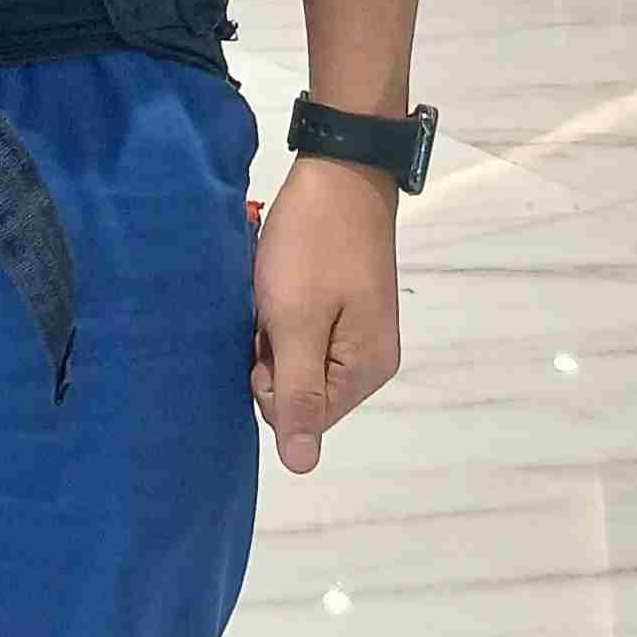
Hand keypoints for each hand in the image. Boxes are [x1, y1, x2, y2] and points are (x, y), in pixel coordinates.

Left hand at [250, 159, 401, 472]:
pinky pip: (298, 333)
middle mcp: (367, 360)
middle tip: (273, 307)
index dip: (271, 382)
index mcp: (365, 370)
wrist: (338, 170)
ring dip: (272, 332)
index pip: (302, 418)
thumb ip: (298, 394)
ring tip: (276, 291)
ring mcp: (355, 333)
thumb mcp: (297, 321)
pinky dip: (280, 313)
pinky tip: (279, 284)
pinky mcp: (340, 308)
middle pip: (298, 392)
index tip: (270, 335)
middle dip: (271, 356)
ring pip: (292, 361)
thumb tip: (301, 466)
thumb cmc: (316, 243)